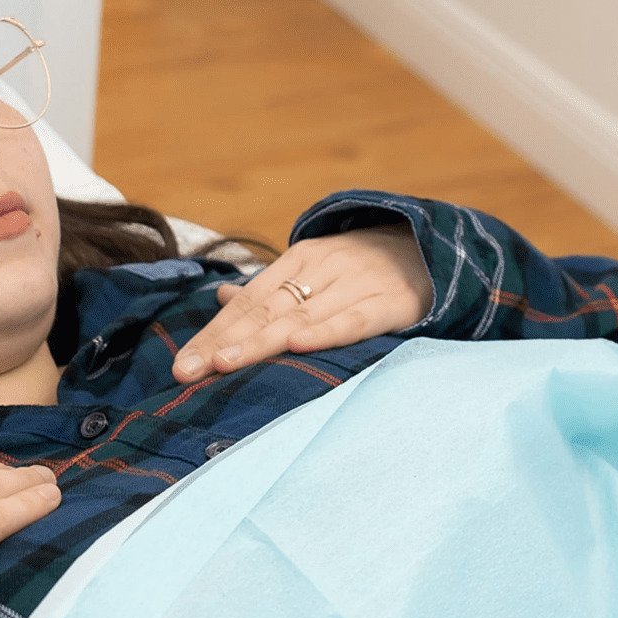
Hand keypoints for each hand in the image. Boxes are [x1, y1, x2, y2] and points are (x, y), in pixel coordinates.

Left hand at [172, 226, 434, 381]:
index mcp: (301, 259)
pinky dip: (326, 332)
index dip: (213, 332)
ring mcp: (357, 284)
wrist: (436, 245)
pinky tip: (298, 344)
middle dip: (223, 343)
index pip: (247, 302)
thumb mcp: (319, 267)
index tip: (181, 365)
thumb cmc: (368, 266)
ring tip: (222, 363)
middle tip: (187, 372)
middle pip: (264, 311)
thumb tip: (223, 298)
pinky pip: (354, 320)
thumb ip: (272, 287)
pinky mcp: (392, 303)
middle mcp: (324, 269)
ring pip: (300, 317)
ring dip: (259, 341)